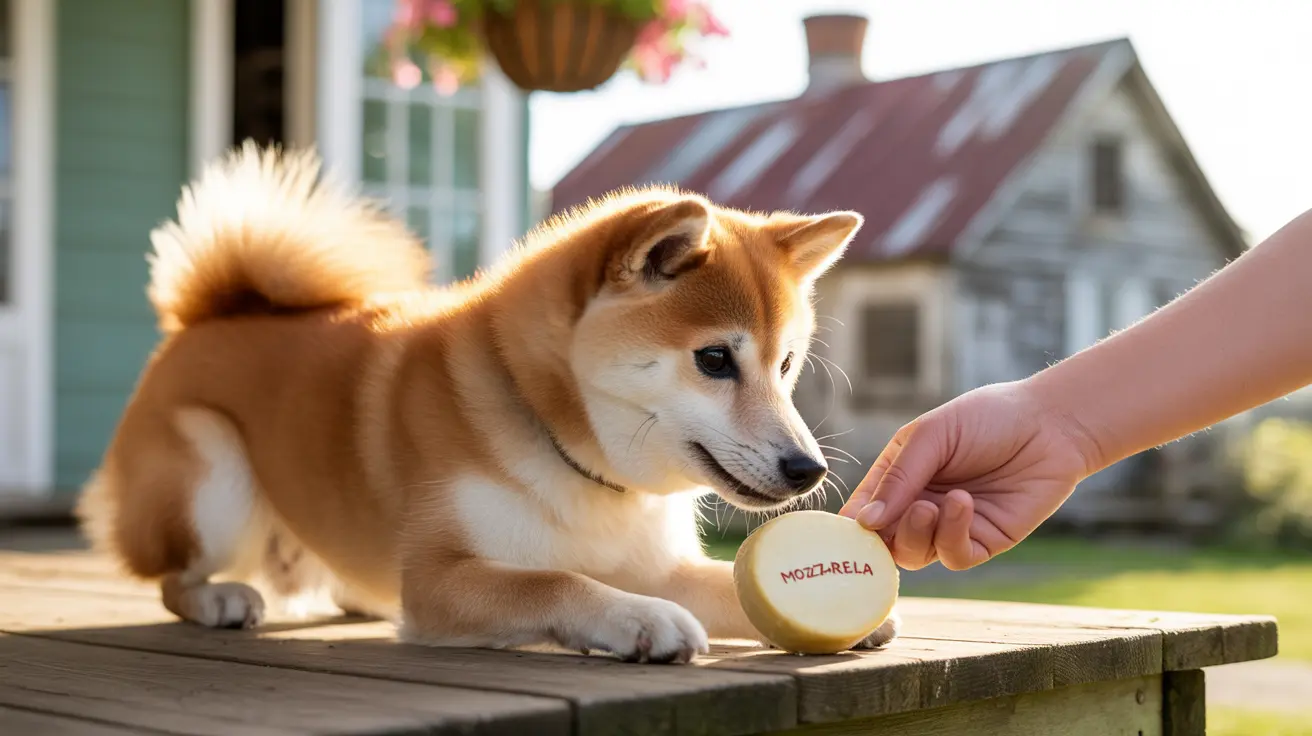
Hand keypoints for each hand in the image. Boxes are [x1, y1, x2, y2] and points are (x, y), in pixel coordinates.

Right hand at [839, 380, 1098, 569]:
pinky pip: (954, 557)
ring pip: (914, 555)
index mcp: (900, 477)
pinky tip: (964, 504)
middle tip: (893, 517)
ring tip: (933, 504)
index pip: (865, 511)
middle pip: (884, 542)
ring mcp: (950, 527)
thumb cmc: (988, 418)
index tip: (843, 532)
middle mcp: (920, 506)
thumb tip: (864, 523)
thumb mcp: (931, 436)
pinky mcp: (983, 541)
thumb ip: (898, 478)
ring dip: (917, 533)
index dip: (851, 525)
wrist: (1051, 425)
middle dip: (883, 537)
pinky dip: (951, 535)